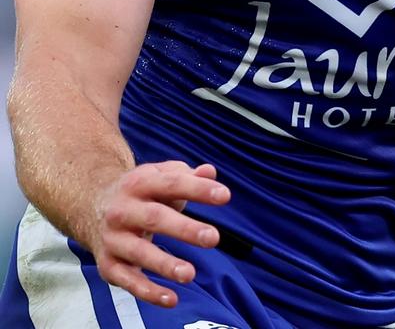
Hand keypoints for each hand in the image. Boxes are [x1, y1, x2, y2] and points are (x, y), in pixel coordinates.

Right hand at [90, 160, 229, 307]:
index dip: (198, 189)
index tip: (225, 196)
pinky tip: (172, 298)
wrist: (92, 207)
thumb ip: (187, 175)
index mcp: (139, 182)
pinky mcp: (108, 265)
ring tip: (191, 273)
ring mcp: (113, 238)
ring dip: (164, 264)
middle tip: (213, 238)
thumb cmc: (141, 192)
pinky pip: (128, 281)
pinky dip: (149, 292)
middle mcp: (123, 209)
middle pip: (155, 218)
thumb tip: (210, 173)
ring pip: (139, 252)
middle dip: (185, 229)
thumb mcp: (160, 176)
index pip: (171, 184)